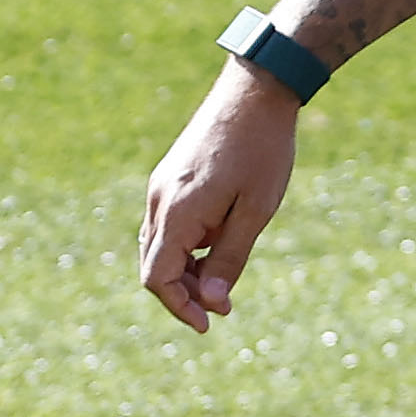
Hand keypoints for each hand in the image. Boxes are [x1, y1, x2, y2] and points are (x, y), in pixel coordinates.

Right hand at [138, 67, 300, 331]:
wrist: (255, 91)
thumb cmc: (262, 150)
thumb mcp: (255, 212)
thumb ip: (229, 259)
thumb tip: (213, 303)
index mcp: (178, 212)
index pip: (157, 278)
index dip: (179, 307)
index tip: (209, 325)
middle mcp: (160, 200)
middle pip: (153, 266)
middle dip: (183, 293)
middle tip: (224, 305)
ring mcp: (162, 186)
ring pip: (159, 246)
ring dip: (184, 271)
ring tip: (223, 278)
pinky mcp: (171, 177)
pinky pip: (167, 225)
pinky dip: (185, 247)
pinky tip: (216, 244)